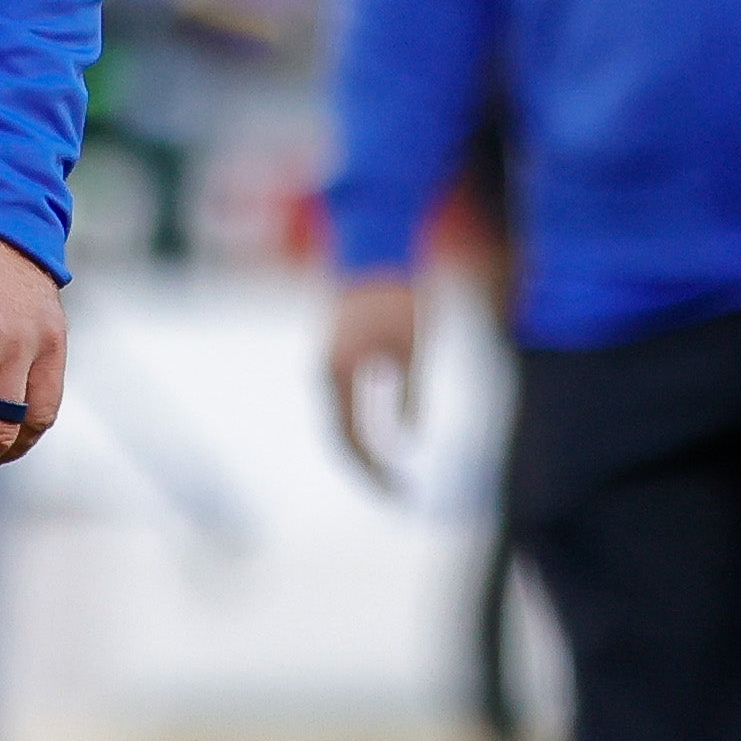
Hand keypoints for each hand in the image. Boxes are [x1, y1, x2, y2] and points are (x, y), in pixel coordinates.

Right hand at [325, 273, 421, 491]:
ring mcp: (330, 358)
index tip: (398, 494)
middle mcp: (326, 368)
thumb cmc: (399, 294)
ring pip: (340, 416)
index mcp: (339, 372)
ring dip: (362, 444)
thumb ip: (411, 395)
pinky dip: (362, 420)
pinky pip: (345, 397)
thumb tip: (409, 439)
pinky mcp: (341, 348)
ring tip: (388, 469)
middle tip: (394, 490)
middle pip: (340, 431)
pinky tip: (387, 429)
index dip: (373, 472)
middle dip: (366, 465)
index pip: (350, 439)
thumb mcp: (414, 348)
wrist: (379, 246)